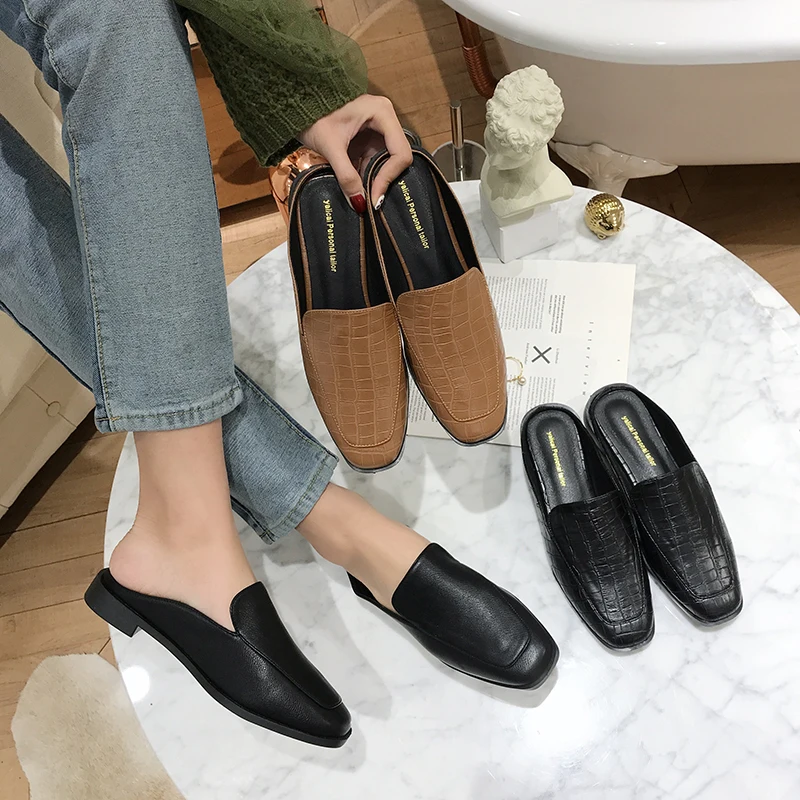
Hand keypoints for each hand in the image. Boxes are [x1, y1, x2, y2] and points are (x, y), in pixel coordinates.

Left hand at [298, 94, 412, 212]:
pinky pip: (373, 161)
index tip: (374, 199)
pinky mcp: (367, 138)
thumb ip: (346, 176)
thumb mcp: (331, 147)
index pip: (400, 153)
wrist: (295, 103)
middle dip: (383, 180)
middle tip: (371, 201)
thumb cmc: (313, 115)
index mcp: (383, 113)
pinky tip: (356, 187)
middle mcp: (385, 118)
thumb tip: (360, 204)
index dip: (389, 178)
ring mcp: (377, 128)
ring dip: (374, 179)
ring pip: (386, 162)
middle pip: (396, 158)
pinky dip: (366, 175)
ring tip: (362, 196)